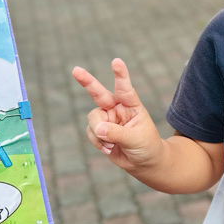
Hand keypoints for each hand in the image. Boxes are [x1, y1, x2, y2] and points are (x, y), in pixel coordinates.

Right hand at [72, 58, 163, 173]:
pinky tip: (108, 149)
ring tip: (111, 144)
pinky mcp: (100, 131)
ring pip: (93, 119)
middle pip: (98, 93)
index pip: (125, 88)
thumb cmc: (147, 146)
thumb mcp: (136, 139)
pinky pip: (91, 132)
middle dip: (87, 82)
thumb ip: (117, 133)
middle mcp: (117, 108)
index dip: (120, 75)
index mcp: (131, 105)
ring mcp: (107, 119)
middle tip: (76, 70)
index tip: (116, 61)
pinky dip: (97, 142)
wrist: (143, 162)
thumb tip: (99, 129)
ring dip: (99, 133)